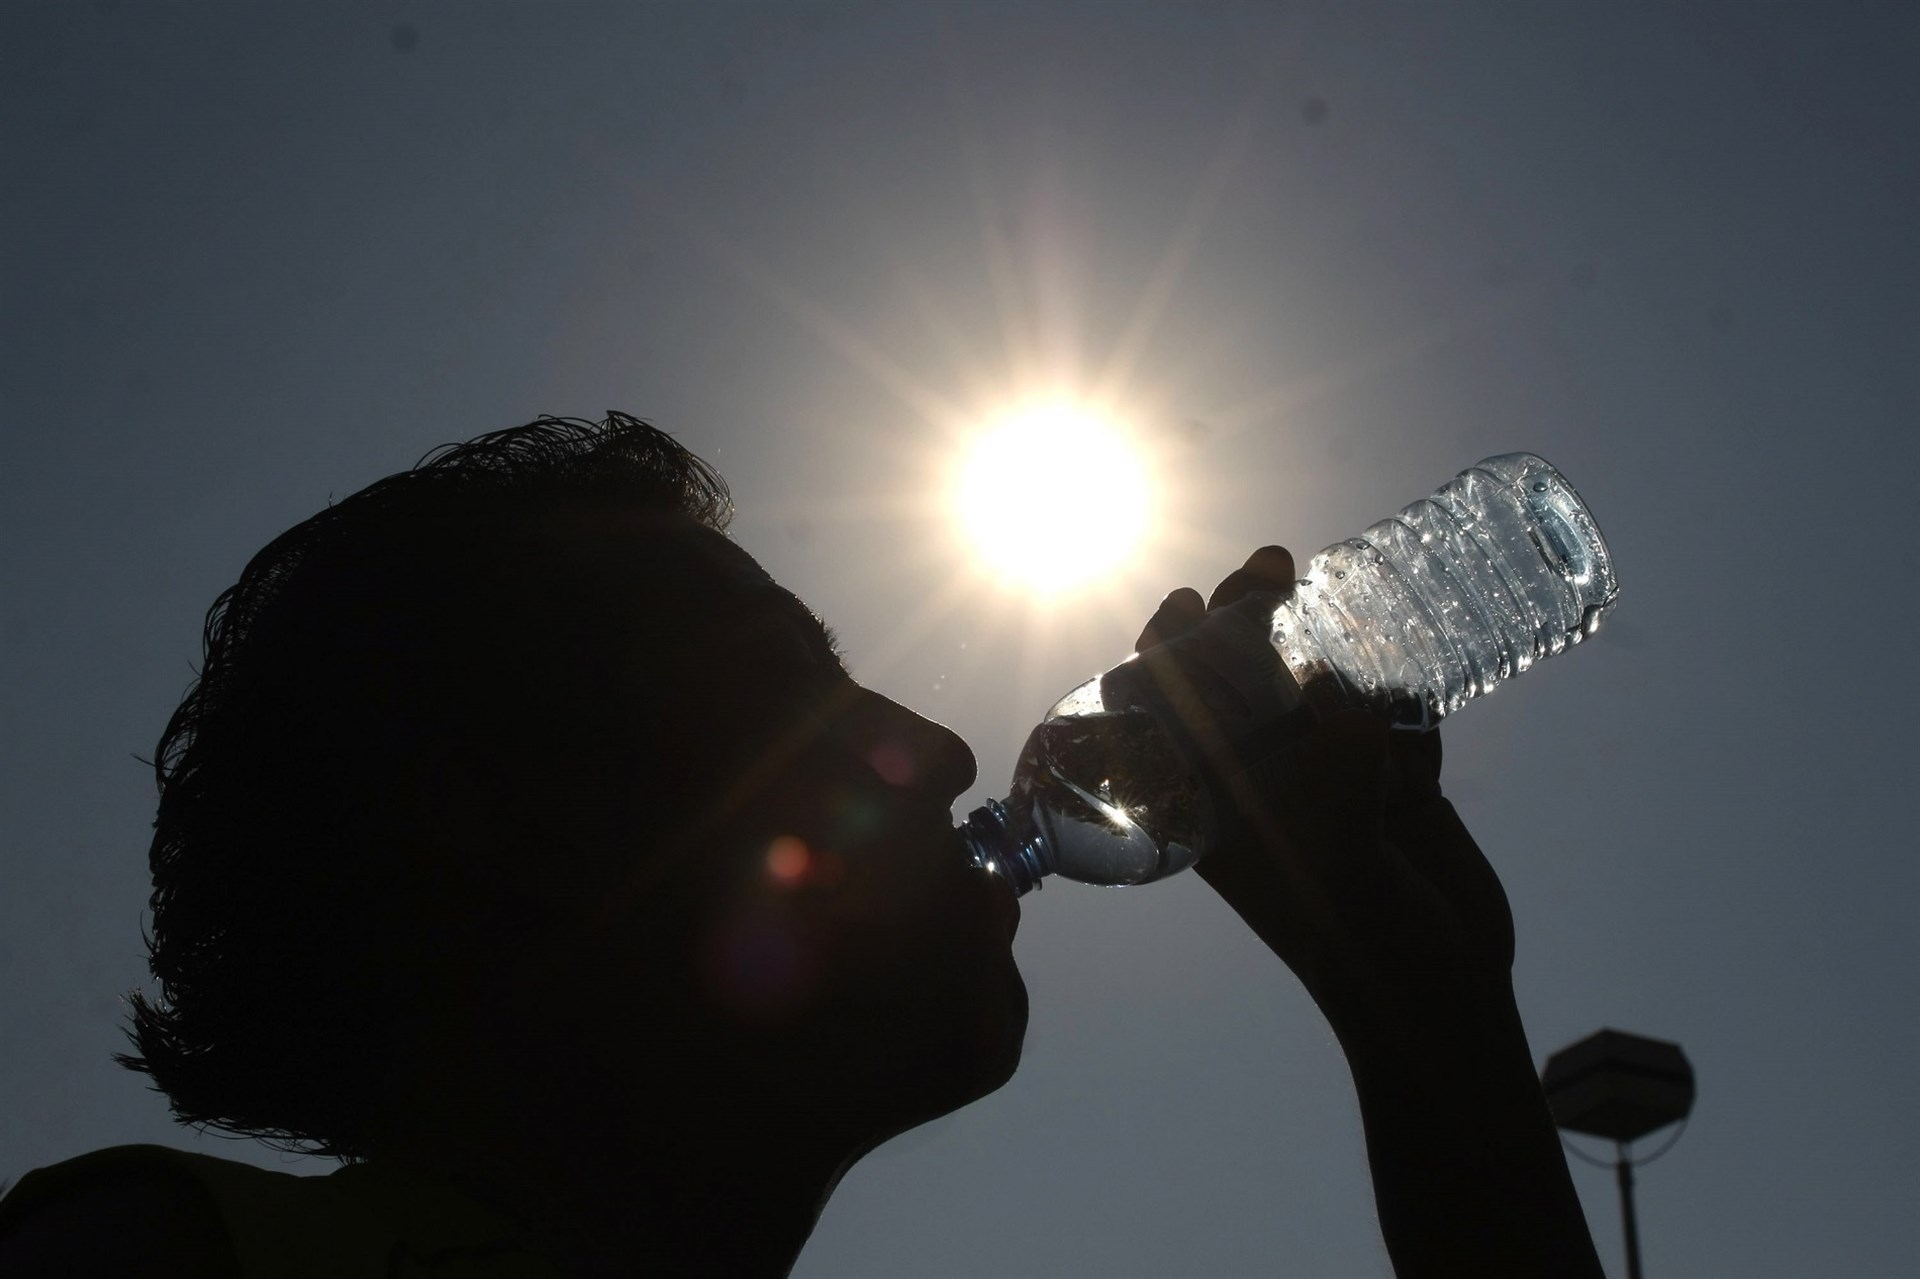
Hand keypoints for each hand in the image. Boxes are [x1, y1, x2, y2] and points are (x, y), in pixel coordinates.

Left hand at [1136, 548, 1516, 1051]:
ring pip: (1316, 690)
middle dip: (1248, 620)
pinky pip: (1391, 719)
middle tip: (1267, 570)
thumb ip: (1336, 762)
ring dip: (1324, 645)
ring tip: (1327, 594)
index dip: (1164, 655)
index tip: (1181, 603)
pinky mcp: (1395, 786)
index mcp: (1214, 807)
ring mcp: (1332, 784)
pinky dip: (1399, 703)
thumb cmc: (1358, 936)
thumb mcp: (1330, 851)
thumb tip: (1340, 686)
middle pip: (1239, 683)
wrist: (1442, 996)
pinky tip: (1412, 716)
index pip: (1166, 716)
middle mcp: (1264, 788)